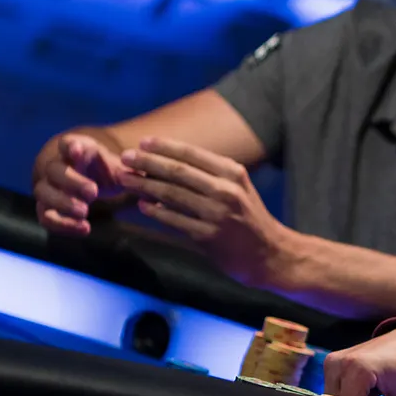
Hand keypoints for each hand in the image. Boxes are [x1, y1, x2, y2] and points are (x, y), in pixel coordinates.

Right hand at [34, 134, 126, 235]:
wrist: (95, 183)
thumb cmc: (108, 171)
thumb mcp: (122, 169)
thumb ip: (133, 175)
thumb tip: (150, 185)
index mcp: (78, 150)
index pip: (67, 143)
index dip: (70, 146)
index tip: (78, 150)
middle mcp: (58, 166)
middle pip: (54, 170)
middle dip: (72, 181)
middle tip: (93, 193)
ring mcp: (49, 186)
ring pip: (43, 192)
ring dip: (62, 203)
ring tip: (85, 212)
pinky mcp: (47, 206)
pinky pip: (45, 216)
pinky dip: (62, 224)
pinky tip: (84, 229)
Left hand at [118, 137, 294, 286]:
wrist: (270, 253)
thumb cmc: (249, 218)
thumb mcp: (239, 188)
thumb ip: (211, 175)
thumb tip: (169, 164)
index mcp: (233, 173)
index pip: (193, 154)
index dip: (165, 147)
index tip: (143, 142)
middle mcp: (226, 190)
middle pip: (178, 172)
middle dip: (148, 162)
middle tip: (125, 157)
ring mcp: (217, 214)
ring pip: (172, 195)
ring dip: (144, 185)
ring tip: (124, 179)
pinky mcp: (208, 237)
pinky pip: (174, 221)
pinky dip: (155, 212)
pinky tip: (141, 205)